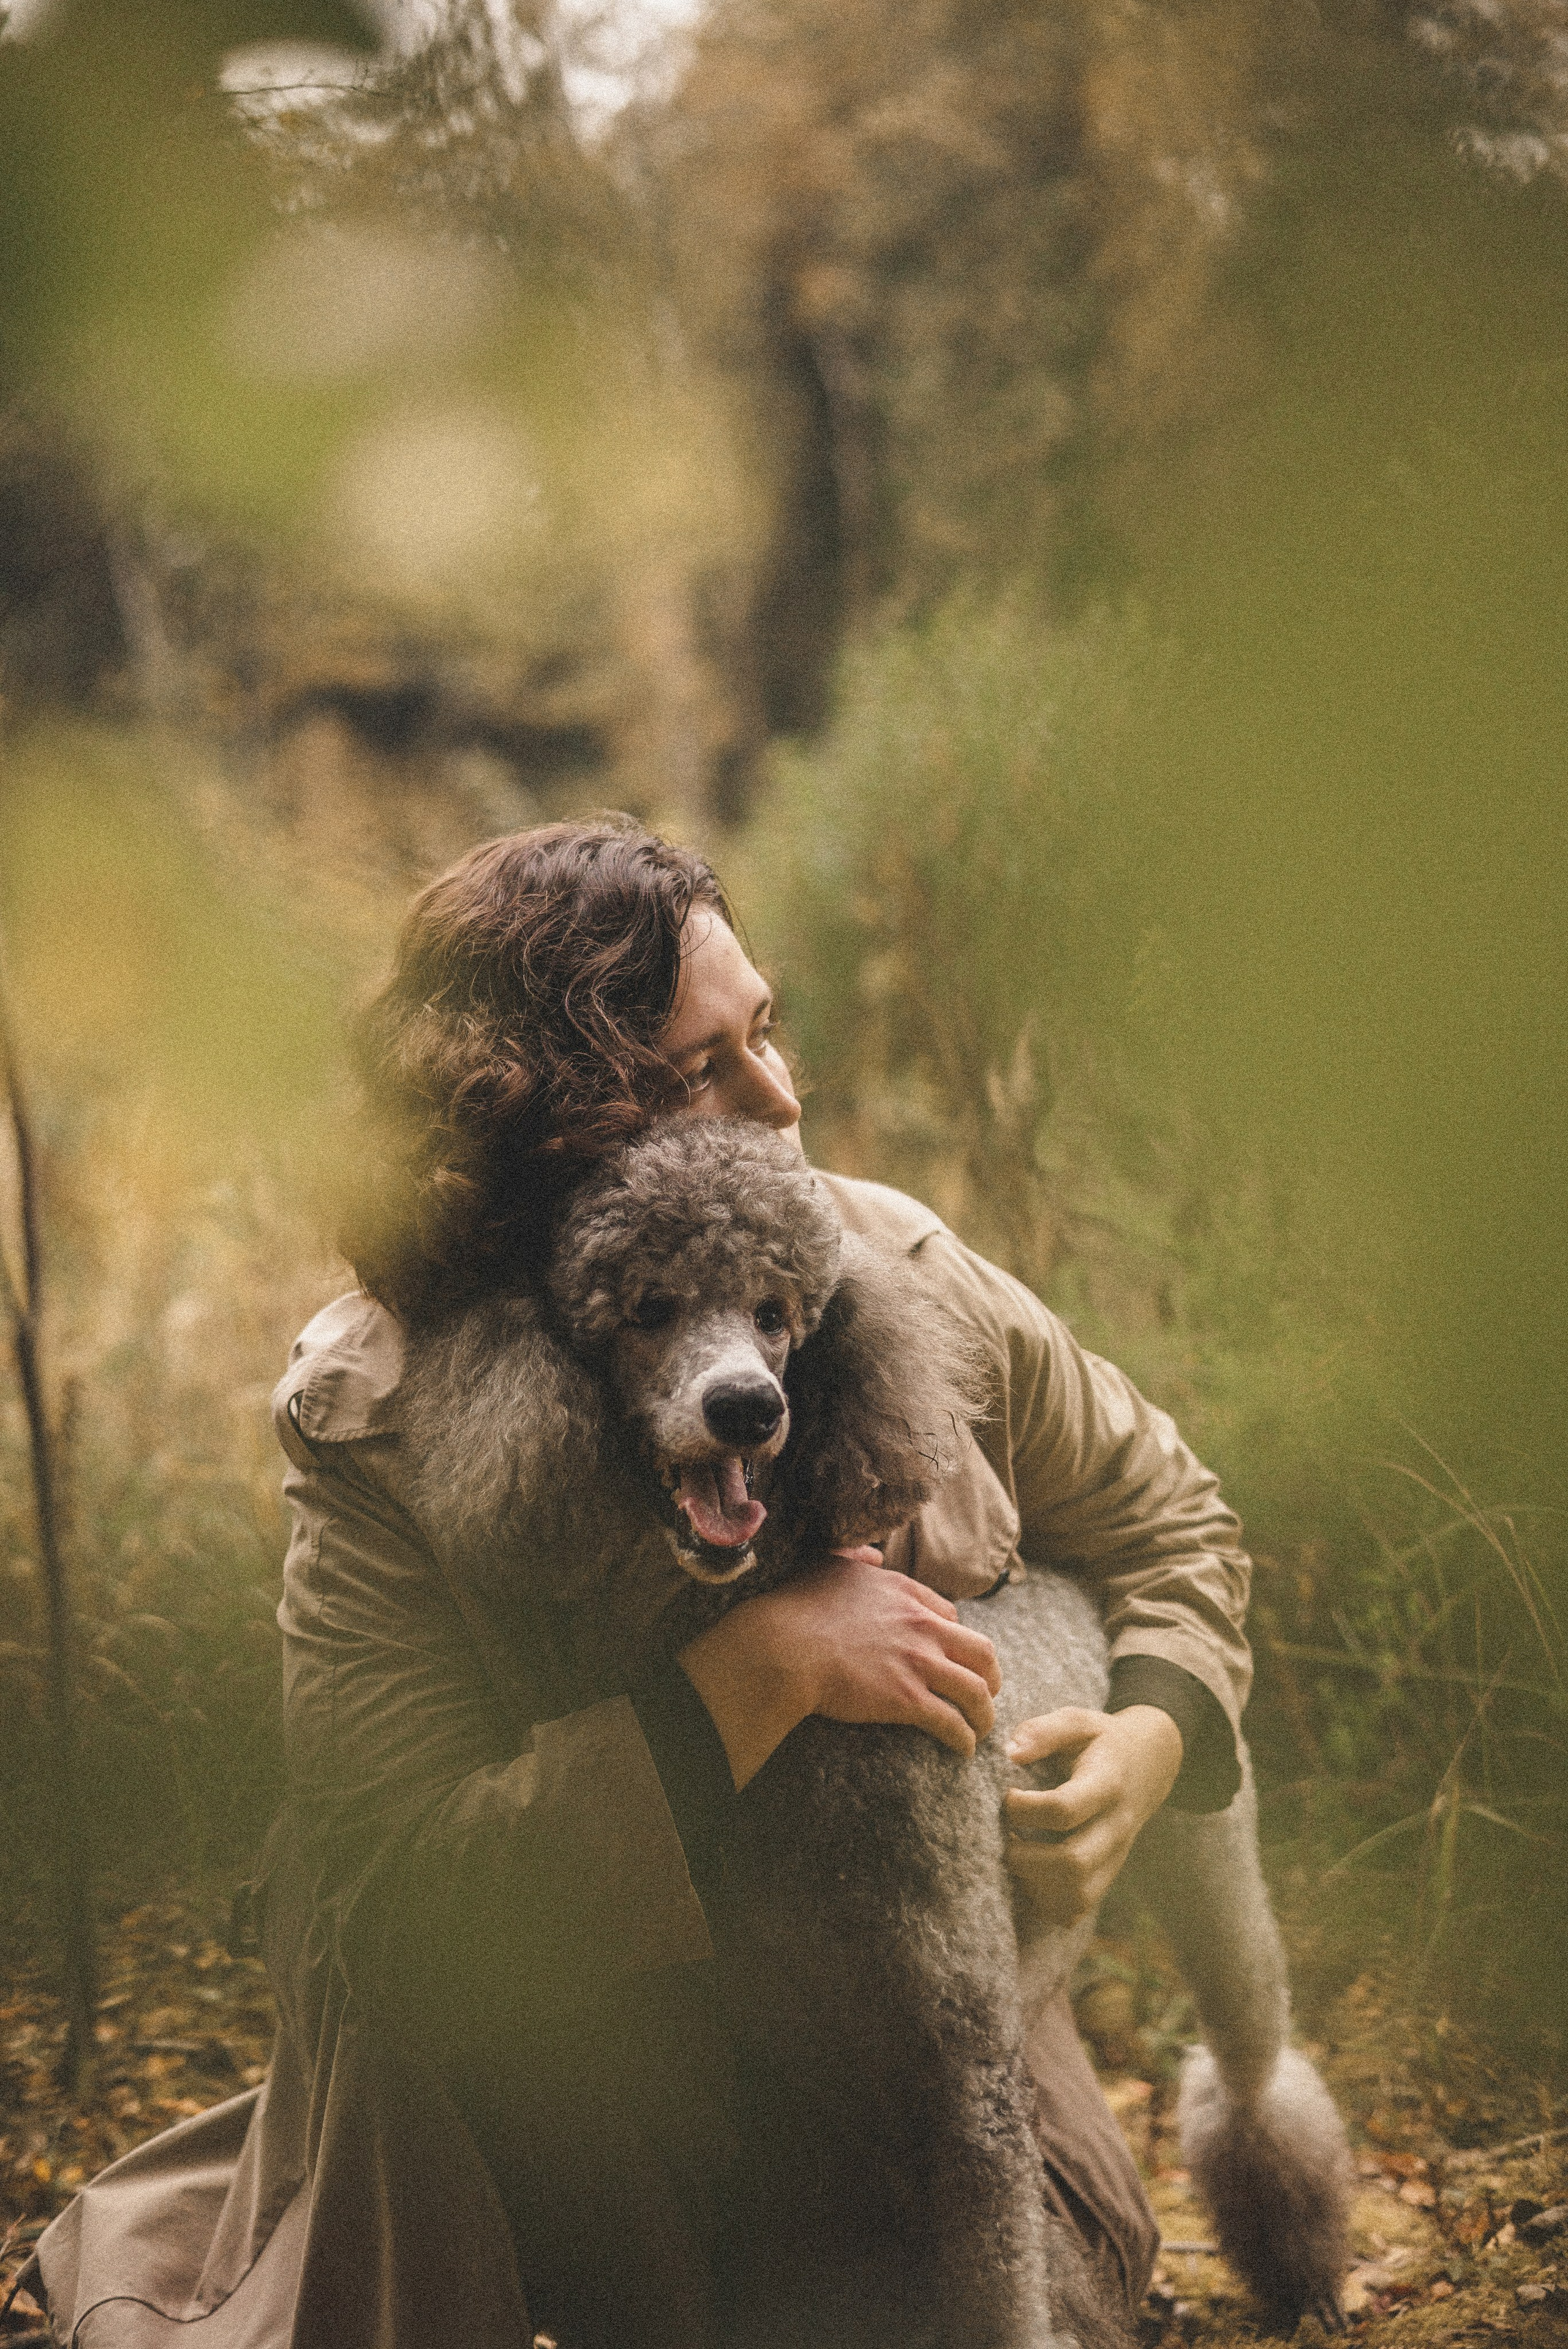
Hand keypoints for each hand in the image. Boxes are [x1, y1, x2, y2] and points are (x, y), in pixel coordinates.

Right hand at [678, 1557, 1000, 1789]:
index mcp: (905, 1593)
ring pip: (975, 1691)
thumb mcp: (831, 1565)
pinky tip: (963, 1749)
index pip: (950, 1616)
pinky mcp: (907, 1700)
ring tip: (982, 1728)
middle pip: (981, 1651)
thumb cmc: (799, 1607)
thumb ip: (857, 1559)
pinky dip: (963, 1738)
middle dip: (991, 1674)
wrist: (786, 1646)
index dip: (956, 1638)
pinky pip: (951, 1722)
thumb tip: (873, 1556)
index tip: (952, 1655)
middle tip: (988, 1691)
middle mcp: (921, 1626)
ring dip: (984, 1713)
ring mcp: (917, 1663)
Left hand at [1002, 1705, 1181, 1924]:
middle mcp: (1115, 1826)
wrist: (1151, 1762)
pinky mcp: (1109, 1873)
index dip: (1025, 1808)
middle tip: (1003, 1839)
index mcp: (1106, 1784)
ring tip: (1014, 1857)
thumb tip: (1009, 1752)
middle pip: (1074, 1863)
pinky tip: (1029, 1877)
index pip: (1064, 1809)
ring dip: (1035, 1885)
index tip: (1006, 1796)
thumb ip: (1043, 1731)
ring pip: (1078, 1894)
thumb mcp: (1078, 1720)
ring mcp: (1115, 1855)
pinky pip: (1079, 1907)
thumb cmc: (1102, 1740)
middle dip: (1026, 1858)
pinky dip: (1048, 1903)